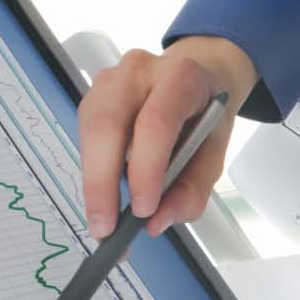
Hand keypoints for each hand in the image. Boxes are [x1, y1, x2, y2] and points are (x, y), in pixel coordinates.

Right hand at [77, 36, 257, 238]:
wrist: (197, 77)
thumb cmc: (205, 115)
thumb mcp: (214, 153)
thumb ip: (193, 189)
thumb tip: (156, 222)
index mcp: (180, 78)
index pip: (156, 123)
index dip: (146, 169)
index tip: (142, 210)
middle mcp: (140, 71)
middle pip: (108, 125)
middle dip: (102, 183)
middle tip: (104, 228)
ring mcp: (110, 80)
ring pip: (90, 131)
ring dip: (94, 181)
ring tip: (103, 218)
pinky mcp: (93, 96)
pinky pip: (85, 136)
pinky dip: (94, 169)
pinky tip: (105, 189)